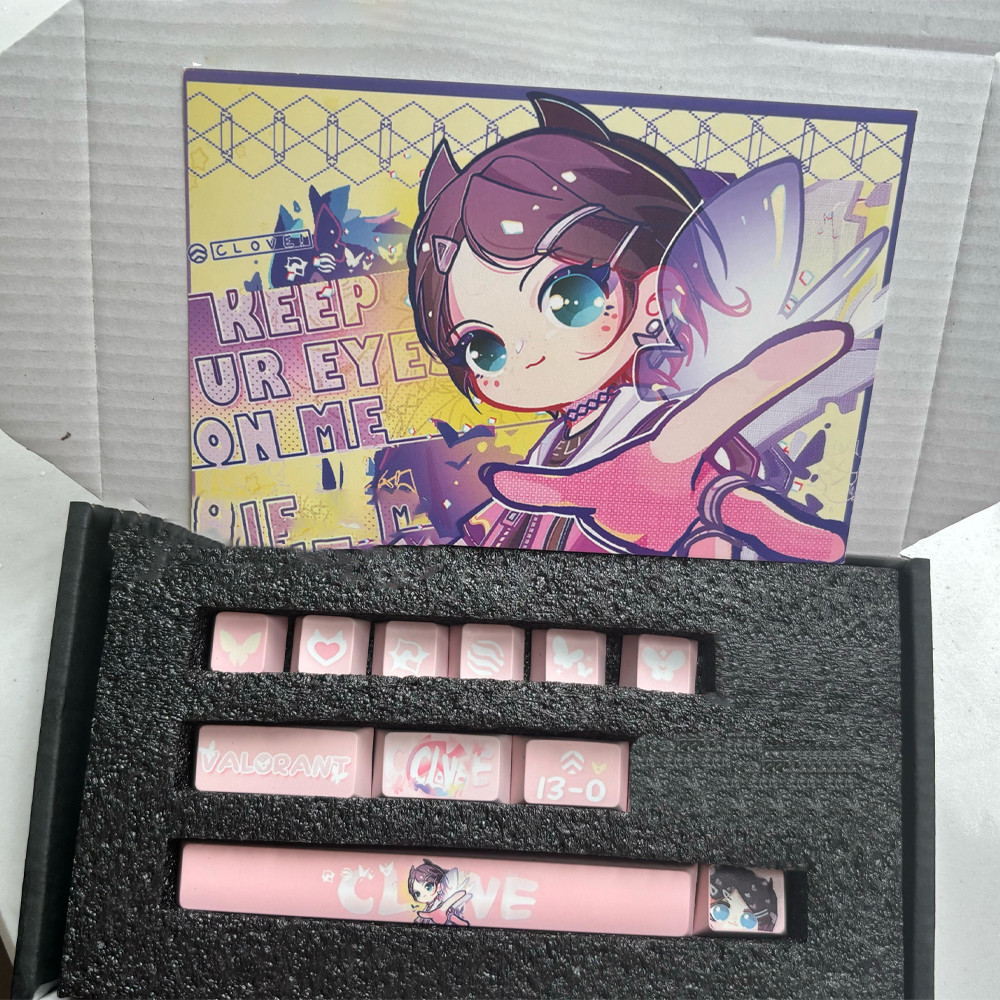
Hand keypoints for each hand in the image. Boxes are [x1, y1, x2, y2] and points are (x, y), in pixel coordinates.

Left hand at [482, 323, 850, 560]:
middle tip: (826, 538)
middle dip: (784, 521)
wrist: (637, 551)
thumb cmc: (626, 503)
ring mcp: (724, 525)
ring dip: (750, 556)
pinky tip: (710, 567)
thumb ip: (542, 488)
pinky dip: (719, 569)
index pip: (731, 402)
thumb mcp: (585, 493)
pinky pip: (731, 565)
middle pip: (753, 502)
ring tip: (761, 565)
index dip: (778, 369)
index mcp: (682, 452)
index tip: (829, 337)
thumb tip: (496, 480)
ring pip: (749, 541)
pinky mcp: (727, 554)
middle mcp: (714, 486)